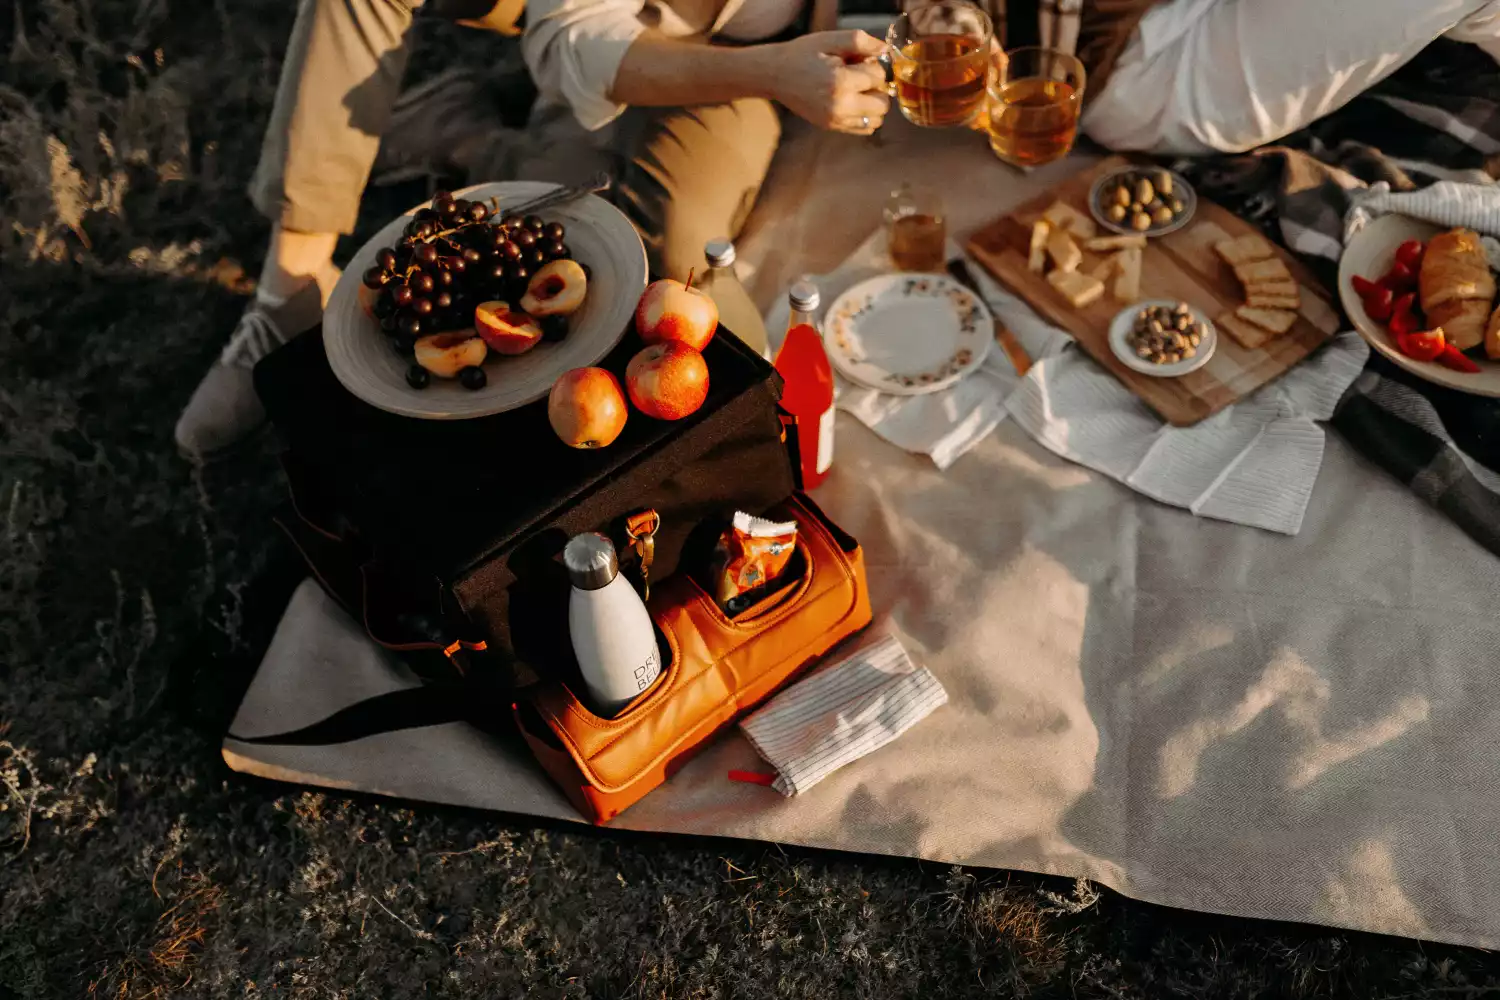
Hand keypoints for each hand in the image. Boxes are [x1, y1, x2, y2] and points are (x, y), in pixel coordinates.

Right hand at [764, 30, 890, 134]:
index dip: (872, 65)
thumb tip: (886, 51)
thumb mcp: (830, 39)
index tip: (857, 61)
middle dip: (877, 88)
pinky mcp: (832, 127)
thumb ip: (861, 42)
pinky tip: (853, 102)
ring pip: (877, 119)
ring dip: (873, 104)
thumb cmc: (803, 54)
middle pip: (883, 103)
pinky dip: (866, 116)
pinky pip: (864, 128)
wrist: (776, 74)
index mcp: (840, 82)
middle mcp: (839, 106)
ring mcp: (835, 120)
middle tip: (860, 77)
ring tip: (857, 91)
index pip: (878, 77)